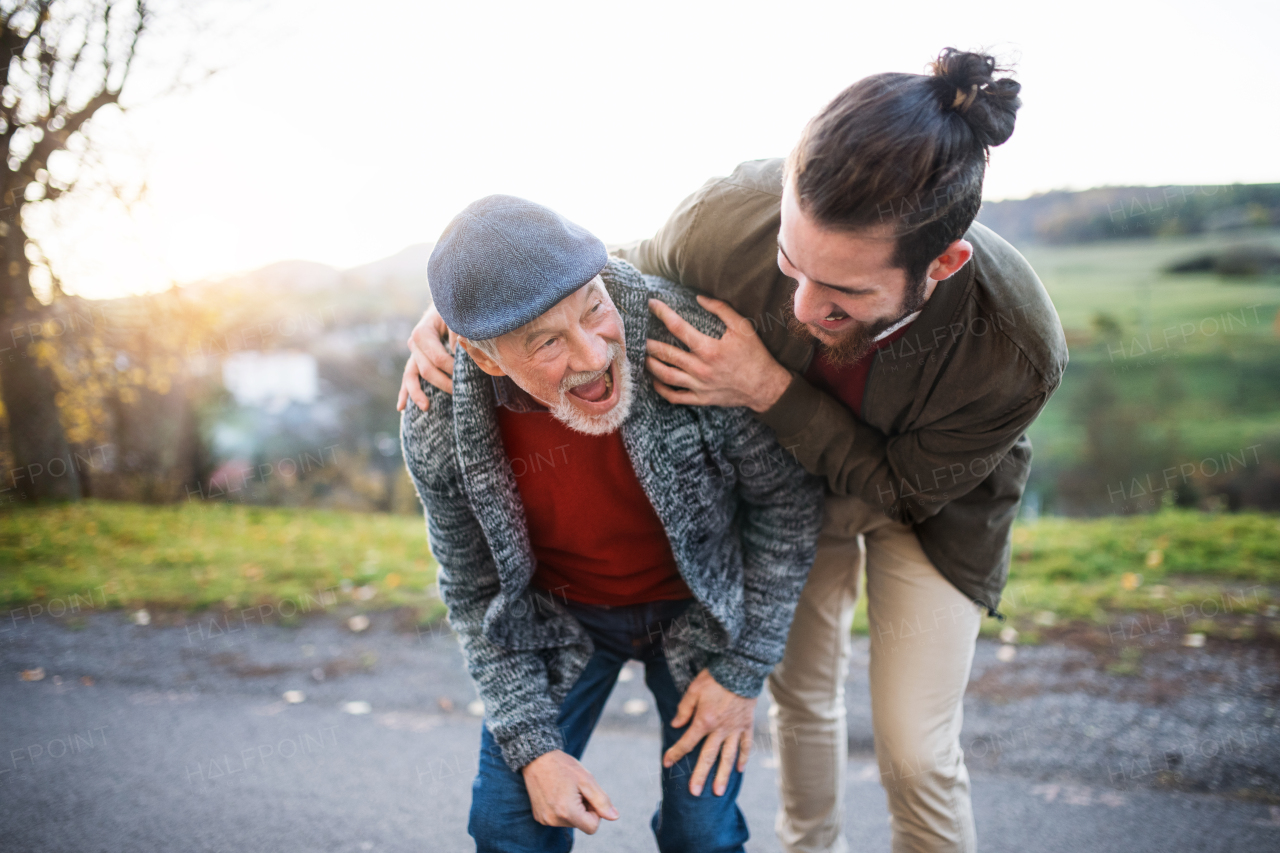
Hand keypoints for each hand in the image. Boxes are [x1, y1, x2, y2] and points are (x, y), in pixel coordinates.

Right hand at [396, 305, 457, 411]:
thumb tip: (459, 353)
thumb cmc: (453, 312)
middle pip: (426, 370)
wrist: (445, 306)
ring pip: (411, 376)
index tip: (466, 374)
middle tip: (460, 391)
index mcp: (423, 332)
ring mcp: (413, 353)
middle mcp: (414, 344)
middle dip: (444, 383)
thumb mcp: (456, 318)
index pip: (437, 358)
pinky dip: (405, 392)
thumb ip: (458, 334)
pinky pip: (408, 378)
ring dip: (418, 393)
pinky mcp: (415, 360)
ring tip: (426, 407)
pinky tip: (401, 407)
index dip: (451, 368)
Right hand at [521, 750, 618, 832]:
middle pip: (581, 824)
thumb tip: (614, 817)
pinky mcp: (539, 816)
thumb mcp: (587, 780)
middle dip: (583, 808)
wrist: (537, 758)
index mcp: (567, 812)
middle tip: (576, 789)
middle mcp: (554, 819)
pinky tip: (557, 793)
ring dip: (573, 808)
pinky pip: (558, 819)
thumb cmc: (563, 766)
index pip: (592, 827)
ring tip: (566, 790)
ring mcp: (544, 819)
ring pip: (570, 822)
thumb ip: (602, 801)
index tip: (588, 795)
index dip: (595, 811)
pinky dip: (562, 808)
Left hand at [646, 296, 791, 412]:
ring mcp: (699, 386)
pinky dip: (661, 389)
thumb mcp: (743, 327)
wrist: (765, 387)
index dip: (662, 313)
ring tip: (643, 356)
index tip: (651, 304)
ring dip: (651, 365)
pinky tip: (654, 380)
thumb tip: (699, 298)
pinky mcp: (700, 399)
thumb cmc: (755, 355)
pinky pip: (674, 396)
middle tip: (639, 334)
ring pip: (665, 376)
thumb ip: (721, 309)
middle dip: (649, 342)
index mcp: (709, 349)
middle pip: (665, 353)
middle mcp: (700, 368)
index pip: (678, 327)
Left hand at [662, 668, 756, 796]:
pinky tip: (739, 770)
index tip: (666, 763)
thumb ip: (684, 710)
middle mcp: (720, 729)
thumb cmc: (714, 678)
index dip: (675, 753)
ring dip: (723, 775)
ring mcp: (735, 729)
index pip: (687, 742)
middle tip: (695, 793)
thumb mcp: (693, 690)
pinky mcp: (747, 725)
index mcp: (704, 721)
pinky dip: (743, 757)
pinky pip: (745, 745)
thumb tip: (674, 726)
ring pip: (728, 756)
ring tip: (718, 791)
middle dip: (700, 775)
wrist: (740, 669)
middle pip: (708, 756)